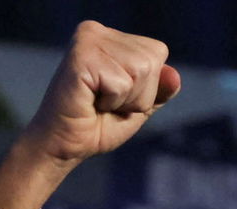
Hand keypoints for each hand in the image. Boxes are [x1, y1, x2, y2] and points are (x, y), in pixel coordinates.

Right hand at [28, 22, 179, 165]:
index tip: (114, 98)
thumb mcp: (137, 108)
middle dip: (137, 94)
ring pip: (140, 70)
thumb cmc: (94, 127)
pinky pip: (122, 82)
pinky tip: (89, 103)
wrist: (62, 148)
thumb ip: (160, 90)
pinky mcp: (81, 57)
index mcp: (111, 37)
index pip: (157, 52)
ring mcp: (88, 40)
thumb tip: (175, 76)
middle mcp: (97, 31)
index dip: (145, 87)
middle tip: (104, 104)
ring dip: (124, 99)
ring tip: (97, 103)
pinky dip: (112, 102)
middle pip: (152, 60)